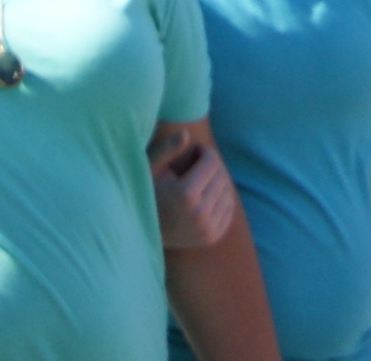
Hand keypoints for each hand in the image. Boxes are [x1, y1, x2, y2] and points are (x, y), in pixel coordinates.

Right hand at [150, 124, 242, 252]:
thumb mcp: (149, 169)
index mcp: (185, 195)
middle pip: (221, 176)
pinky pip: (228, 209)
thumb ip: (167, 149)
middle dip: (213, 164)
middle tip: (200, 162)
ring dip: (218, 180)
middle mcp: (199, 214)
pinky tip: (207, 193)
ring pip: (227, 192)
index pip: (211, 162)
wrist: (142, 232)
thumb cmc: (145, 192)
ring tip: (202, 176)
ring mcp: (207, 228)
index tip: (197, 150)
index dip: (205, 151)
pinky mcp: (212, 237)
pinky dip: (221, 198)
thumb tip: (186, 133)